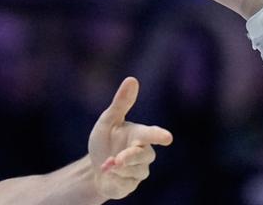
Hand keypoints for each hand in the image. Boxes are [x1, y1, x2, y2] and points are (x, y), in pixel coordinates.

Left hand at [86, 77, 171, 199]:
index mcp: (139, 134)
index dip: (159, 135)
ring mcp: (139, 170)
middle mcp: (143, 152)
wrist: (95, 168)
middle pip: (144, 155)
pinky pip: (125, 183)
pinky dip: (113, 179)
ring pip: (134, 171)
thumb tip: (132, 79)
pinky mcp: (131, 184)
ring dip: (117, 169)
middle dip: (130, 158)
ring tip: (106, 165)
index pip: (152, 134)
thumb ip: (121, 103)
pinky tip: (108, 175)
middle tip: (117, 160)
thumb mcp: (108, 121)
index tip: (166, 137)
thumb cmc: (105, 140)